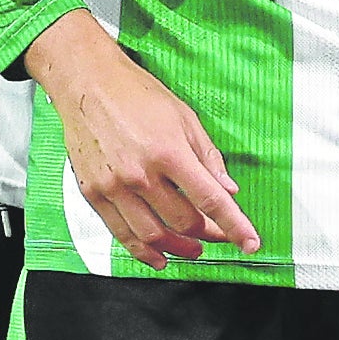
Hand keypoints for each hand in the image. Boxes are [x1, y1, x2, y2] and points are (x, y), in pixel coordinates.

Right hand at [24, 10, 259, 270]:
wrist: (88, 83)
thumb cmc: (137, 94)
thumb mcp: (183, 115)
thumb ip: (207, 156)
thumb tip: (229, 189)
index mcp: (169, 151)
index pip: (210, 199)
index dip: (234, 225)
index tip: (250, 242)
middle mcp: (141, 174)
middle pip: (183, 221)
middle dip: (207, 234)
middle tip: (217, 234)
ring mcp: (115, 187)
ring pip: (154, 236)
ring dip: (178, 249)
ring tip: (192, 249)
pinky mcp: (94, 193)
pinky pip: (122, 234)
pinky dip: (143, 252)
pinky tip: (158, 256)